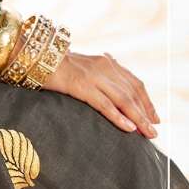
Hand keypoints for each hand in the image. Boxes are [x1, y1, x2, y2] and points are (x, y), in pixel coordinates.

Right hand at [40, 50, 159, 136]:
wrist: (33, 54)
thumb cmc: (56, 64)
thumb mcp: (82, 66)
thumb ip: (98, 74)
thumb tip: (112, 89)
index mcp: (105, 62)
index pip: (134, 82)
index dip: (146, 100)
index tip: (154, 116)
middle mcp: (103, 67)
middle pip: (132, 92)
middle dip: (146, 113)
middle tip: (154, 130)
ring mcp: (92, 76)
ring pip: (123, 99)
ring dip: (139, 118)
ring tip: (148, 133)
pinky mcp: (80, 85)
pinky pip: (105, 104)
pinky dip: (119, 117)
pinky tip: (129, 128)